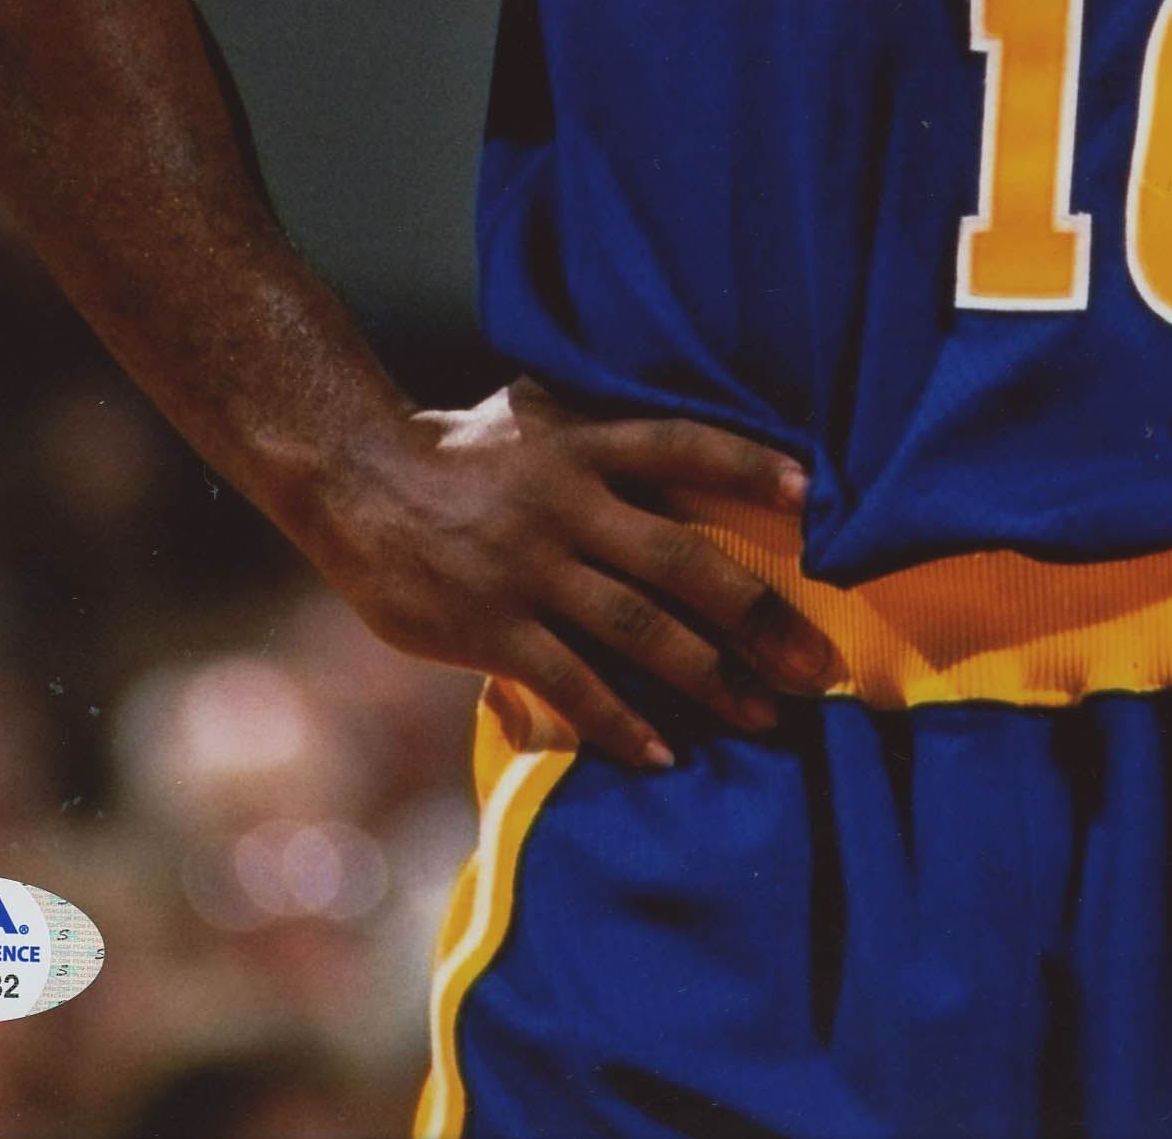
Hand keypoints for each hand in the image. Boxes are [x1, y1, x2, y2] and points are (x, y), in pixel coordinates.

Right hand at [303, 377, 837, 768]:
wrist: (354, 482)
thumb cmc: (455, 450)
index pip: (680, 445)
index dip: (745, 464)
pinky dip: (620, 722)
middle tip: (816, 664)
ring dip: (710, 679)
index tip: (813, 493)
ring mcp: (528, 569)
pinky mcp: (490, 628)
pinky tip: (664, 755)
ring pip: (638, 629)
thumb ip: (599, 432)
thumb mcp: (531, 417)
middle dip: (757, 616)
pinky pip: (569, 682)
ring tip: (765, 717)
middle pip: (681, 560)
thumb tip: (677, 432)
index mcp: (580, 444)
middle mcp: (565, 504)